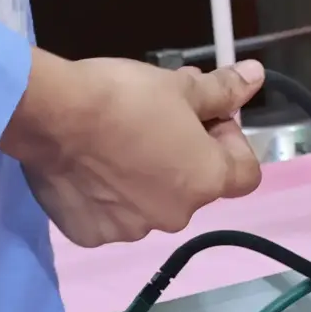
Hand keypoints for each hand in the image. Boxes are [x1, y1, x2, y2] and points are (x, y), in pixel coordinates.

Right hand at [0, 51, 263, 245]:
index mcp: (205, 181)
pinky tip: (90, 164)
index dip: (231, 140)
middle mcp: (174, 216)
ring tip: (116, 139)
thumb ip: (222, 91)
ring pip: (151, 200)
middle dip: (183, 152)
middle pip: (194, 185)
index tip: (205, 116)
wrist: (53, 116)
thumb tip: (257, 77)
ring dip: (145, 174)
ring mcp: (130, 230)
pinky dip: (107, 193)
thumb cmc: (126, 97)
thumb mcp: (180, 86)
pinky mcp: (90, 234)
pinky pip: (111, 213)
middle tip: (157, 118)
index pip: (245, 172)